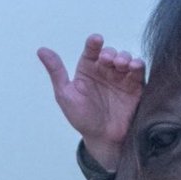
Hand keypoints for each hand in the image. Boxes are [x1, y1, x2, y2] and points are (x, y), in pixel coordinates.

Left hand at [37, 35, 144, 170]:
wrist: (103, 139)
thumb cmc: (83, 119)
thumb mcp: (66, 95)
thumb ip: (56, 72)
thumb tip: (42, 50)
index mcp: (87, 71)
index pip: (91, 51)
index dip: (93, 43)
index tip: (96, 40)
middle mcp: (105, 72)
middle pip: (110, 53)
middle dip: (110, 53)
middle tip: (108, 61)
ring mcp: (120, 78)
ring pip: (125, 59)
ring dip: (124, 57)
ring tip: (121, 64)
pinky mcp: (135, 87)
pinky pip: (139, 71)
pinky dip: (138, 65)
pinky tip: (134, 67)